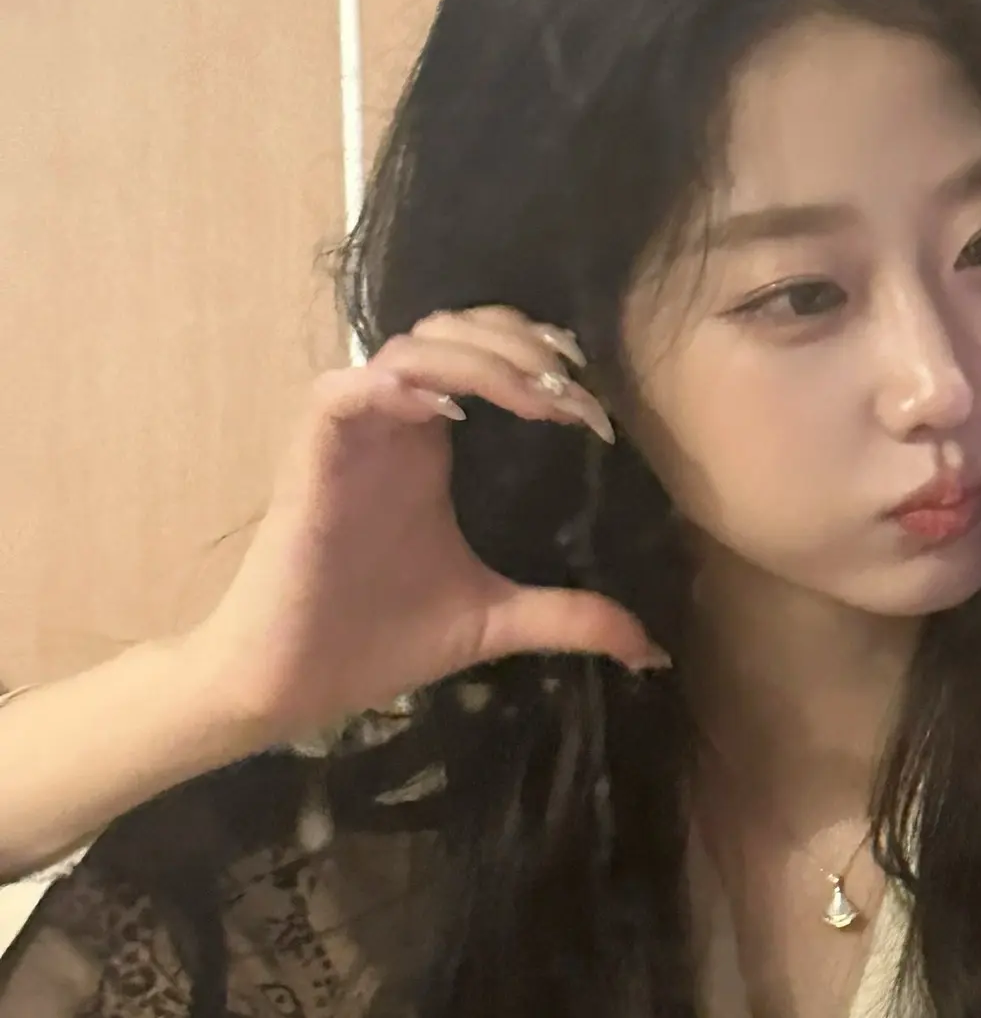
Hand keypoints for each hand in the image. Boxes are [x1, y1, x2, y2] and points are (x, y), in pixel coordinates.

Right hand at [182, 305, 668, 745]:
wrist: (292, 685)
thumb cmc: (378, 640)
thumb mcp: (496, 620)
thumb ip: (571, 617)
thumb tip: (652, 648)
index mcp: (431, 446)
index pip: (484, 356)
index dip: (538, 360)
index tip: (594, 413)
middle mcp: (393, 425)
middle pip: (452, 332)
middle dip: (519, 345)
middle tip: (572, 393)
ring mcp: (350, 435)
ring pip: (409, 347)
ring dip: (477, 358)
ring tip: (534, 397)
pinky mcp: (309, 457)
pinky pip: (345, 390)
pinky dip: (398, 385)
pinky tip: (449, 411)